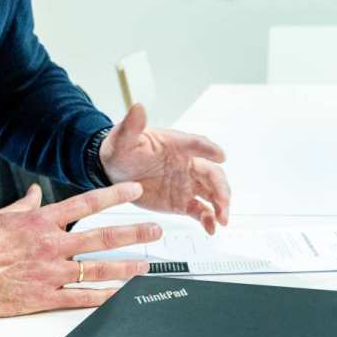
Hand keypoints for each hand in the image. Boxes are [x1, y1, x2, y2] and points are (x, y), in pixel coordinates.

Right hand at [0, 181, 159, 316]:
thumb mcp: (1, 216)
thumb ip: (24, 204)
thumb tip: (33, 192)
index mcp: (41, 221)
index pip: (86, 204)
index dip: (114, 196)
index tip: (135, 191)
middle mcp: (50, 245)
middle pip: (101, 237)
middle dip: (133, 233)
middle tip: (155, 231)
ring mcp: (48, 273)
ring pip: (96, 269)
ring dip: (125, 267)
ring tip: (145, 265)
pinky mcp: (42, 297)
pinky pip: (78, 299)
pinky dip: (101, 299)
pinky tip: (118, 297)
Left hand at [100, 103, 229, 234]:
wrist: (113, 171)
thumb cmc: (121, 150)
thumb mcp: (123, 138)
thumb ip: (132, 125)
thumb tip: (137, 108)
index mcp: (176, 145)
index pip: (197, 144)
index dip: (209, 149)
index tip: (220, 156)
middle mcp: (187, 163)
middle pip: (212, 173)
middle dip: (221, 188)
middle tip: (223, 202)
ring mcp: (186, 183)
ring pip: (212, 193)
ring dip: (221, 205)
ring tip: (222, 219)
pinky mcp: (182, 201)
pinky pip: (200, 210)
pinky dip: (209, 219)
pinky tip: (211, 229)